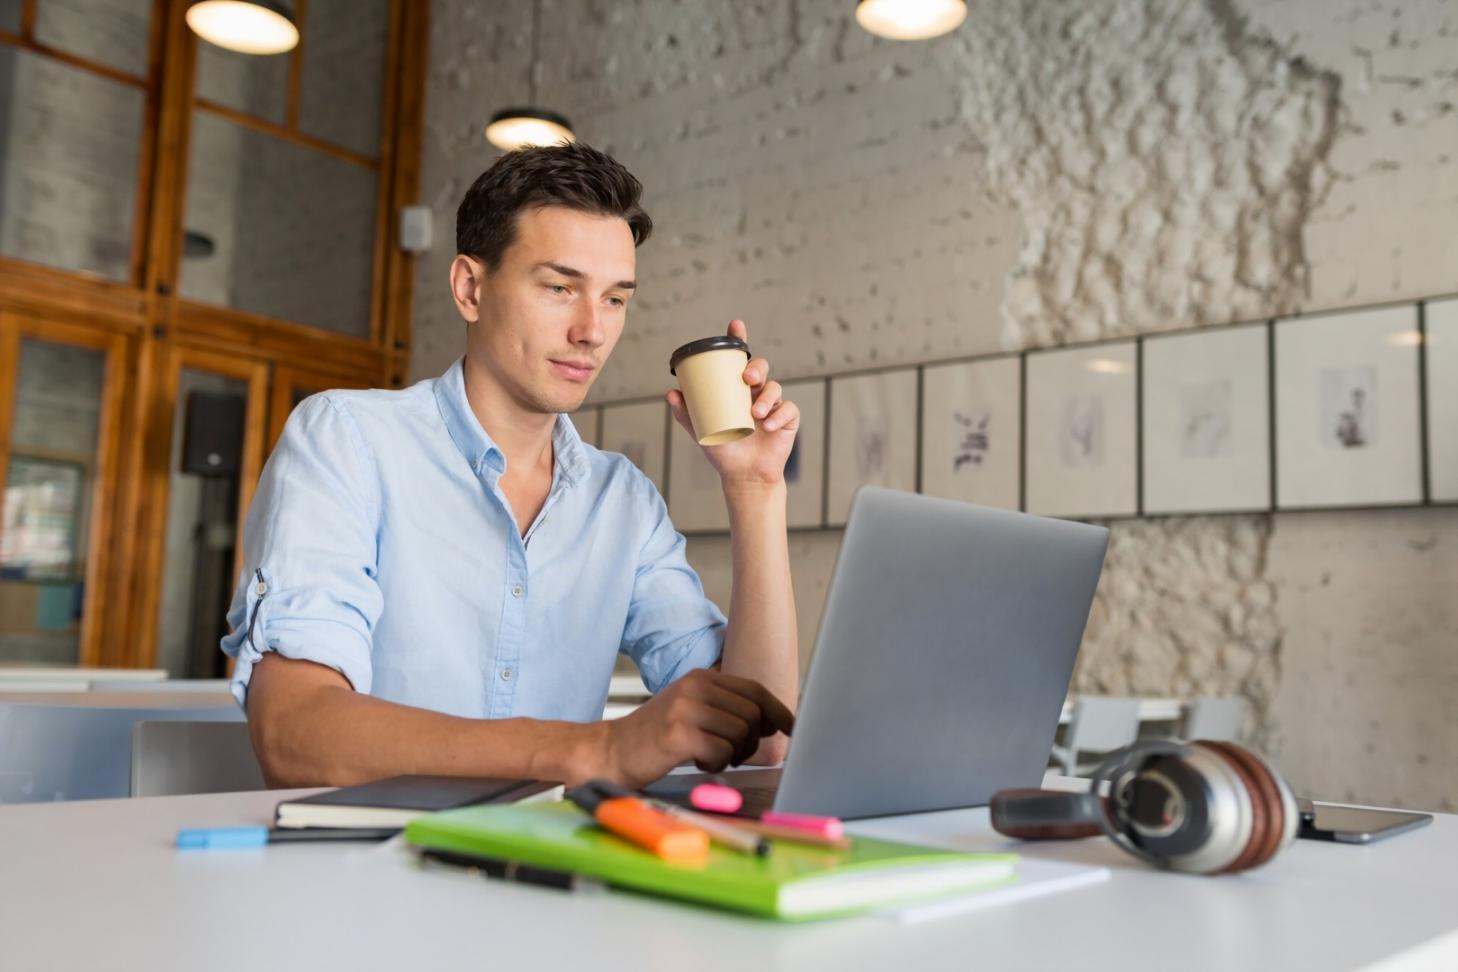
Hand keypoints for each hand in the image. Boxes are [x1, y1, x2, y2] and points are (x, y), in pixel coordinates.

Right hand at [598, 668, 794, 788]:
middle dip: (752, 741)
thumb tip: (772, 721)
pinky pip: (722, 752)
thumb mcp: (691, 708)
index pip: (755, 690)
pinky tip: (699, 763)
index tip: (792, 728)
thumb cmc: (655, 736)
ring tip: (712, 757)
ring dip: (734, 754)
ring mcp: (685, 709)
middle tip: (734, 754)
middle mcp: (694, 687)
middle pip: (753, 714)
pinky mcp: (678, 734)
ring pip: (741, 734)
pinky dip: (717, 765)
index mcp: (701, 677)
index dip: (779, 711)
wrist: (610, 751)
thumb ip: (726, 708)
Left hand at [667, 320, 799, 489]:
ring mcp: (774, 405)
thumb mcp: (701, 431)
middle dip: (756, 367)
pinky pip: (789, 409)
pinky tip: (768, 426)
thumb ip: (686, 414)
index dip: (738, 340)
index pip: (738, 360)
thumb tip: (670, 393)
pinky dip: (779, 415)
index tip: (735, 325)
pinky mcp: (788, 419)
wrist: (743, 476)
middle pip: (760, 367)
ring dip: (766, 397)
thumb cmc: (723, 451)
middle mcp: (756, 392)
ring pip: (775, 387)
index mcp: (736, 390)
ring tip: (756, 414)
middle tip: (747, 378)